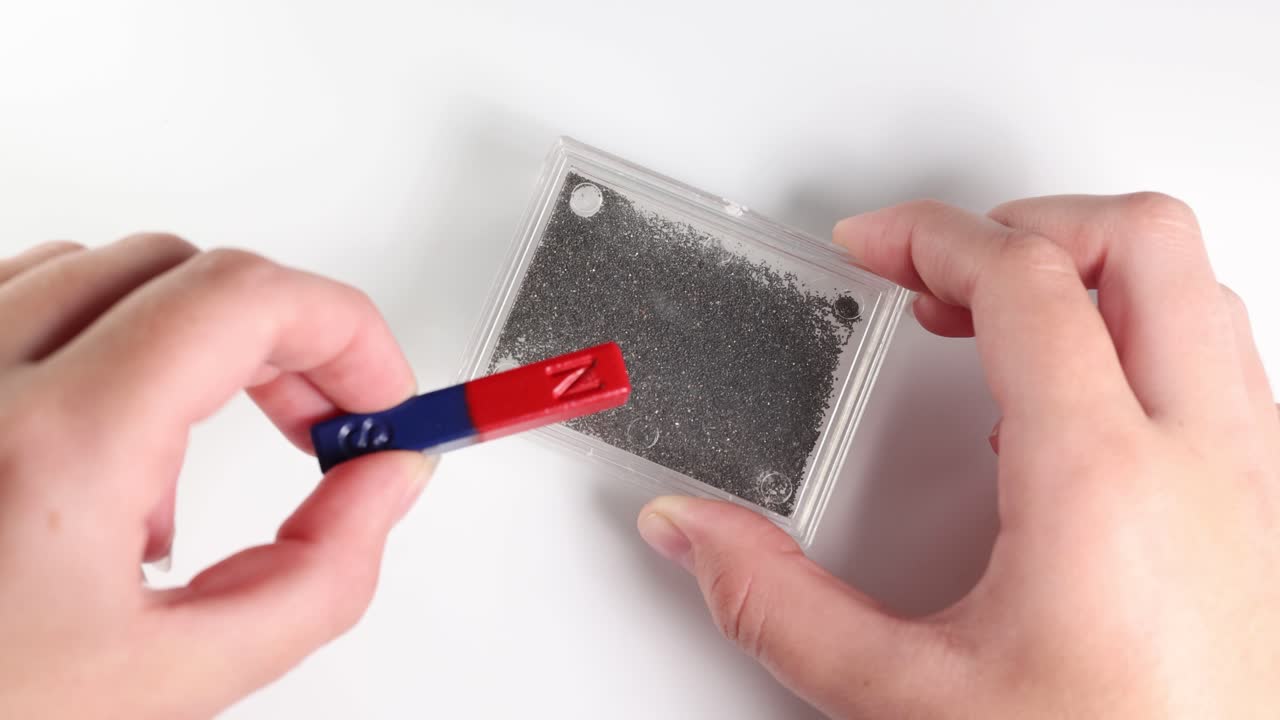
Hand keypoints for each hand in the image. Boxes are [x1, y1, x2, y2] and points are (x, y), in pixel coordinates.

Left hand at [0, 236, 432, 717]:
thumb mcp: (172, 684)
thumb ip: (319, 577)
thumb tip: (384, 484)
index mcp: (54, 447)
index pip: (246, 299)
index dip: (348, 331)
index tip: (380, 393)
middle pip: (189, 271)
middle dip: (287, 338)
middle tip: (323, 420)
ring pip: (105, 273)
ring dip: (192, 342)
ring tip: (190, 461)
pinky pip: (22, 299)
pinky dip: (102, 347)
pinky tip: (103, 447)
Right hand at [637, 194, 1279, 717]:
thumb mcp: (907, 701)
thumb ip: (776, 605)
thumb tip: (693, 534)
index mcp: (1103, 481)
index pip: (1024, 279)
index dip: (929, 236)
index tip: (871, 248)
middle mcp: (1203, 460)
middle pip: (1142, 243)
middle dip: (1028, 225)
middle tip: (940, 270)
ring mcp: (1255, 483)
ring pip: (1195, 295)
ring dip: (1091, 279)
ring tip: (994, 326)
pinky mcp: (1269, 515)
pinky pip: (1219, 368)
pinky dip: (1137, 343)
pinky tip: (1062, 416)